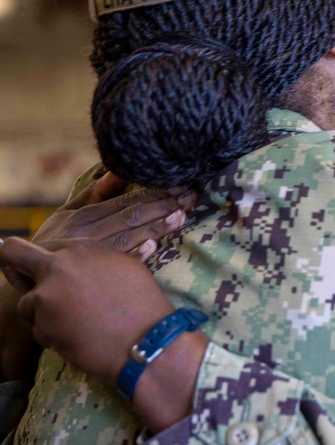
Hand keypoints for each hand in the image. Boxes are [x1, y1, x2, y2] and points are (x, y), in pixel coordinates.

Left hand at [0, 237, 207, 431]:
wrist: (148, 340)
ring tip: (75, 325)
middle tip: (22, 280)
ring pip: (26, 303)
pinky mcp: (42, 324)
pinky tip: (79, 338)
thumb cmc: (144, 305)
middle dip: (12, 266)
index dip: (42, 261)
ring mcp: (47, 295)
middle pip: (12, 254)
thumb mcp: (126, 268)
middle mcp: (60, 265)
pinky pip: (39, 330)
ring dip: (43, 315)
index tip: (44, 274)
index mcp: (83, 248)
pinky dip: (54, 336)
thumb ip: (94, 261)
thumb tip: (77, 261)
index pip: (44, 246)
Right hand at [32, 171, 195, 261]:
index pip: (127, 200)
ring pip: (130, 237)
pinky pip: (117, 264)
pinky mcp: (96, 275)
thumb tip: (118, 169)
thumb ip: (96, 192)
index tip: (181, 184)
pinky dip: (134, 255)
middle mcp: (92, 232)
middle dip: (164, 206)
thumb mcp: (69, 211)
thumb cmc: (55, 239)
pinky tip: (152, 247)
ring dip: (156, 227)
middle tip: (191, 198)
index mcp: (87, 214)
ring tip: (181, 217)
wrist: (31, 274)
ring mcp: (95, 254)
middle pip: (133, 216)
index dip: (155, 192)